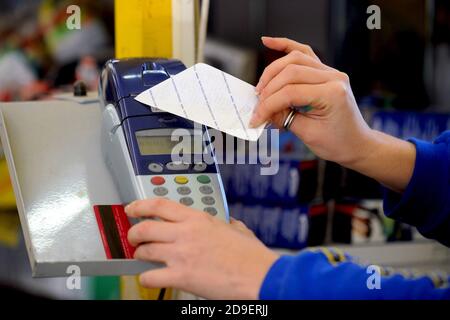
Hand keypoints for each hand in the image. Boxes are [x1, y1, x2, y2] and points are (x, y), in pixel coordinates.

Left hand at [125, 198, 278, 299]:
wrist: (259, 276)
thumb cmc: (251, 256)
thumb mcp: (238, 230)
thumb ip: (227, 224)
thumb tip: (227, 224)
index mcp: (198, 219)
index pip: (160, 205)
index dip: (140, 205)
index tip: (132, 208)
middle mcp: (186, 233)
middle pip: (145, 227)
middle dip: (134, 233)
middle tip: (134, 237)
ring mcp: (182, 255)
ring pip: (145, 250)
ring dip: (139, 253)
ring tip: (142, 256)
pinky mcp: (182, 276)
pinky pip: (150, 276)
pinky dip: (146, 278)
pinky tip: (150, 278)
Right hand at [250, 37, 415, 191]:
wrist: (356, 144)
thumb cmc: (337, 142)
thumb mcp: (308, 134)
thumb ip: (284, 118)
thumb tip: (262, 110)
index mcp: (332, 93)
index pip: (290, 92)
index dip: (268, 105)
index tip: (255, 118)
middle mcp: (333, 77)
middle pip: (290, 72)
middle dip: (268, 90)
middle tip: (257, 106)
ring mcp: (330, 72)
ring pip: (294, 59)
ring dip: (272, 72)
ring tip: (260, 89)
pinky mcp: (325, 72)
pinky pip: (303, 53)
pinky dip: (285, 46)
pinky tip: (268, 41)